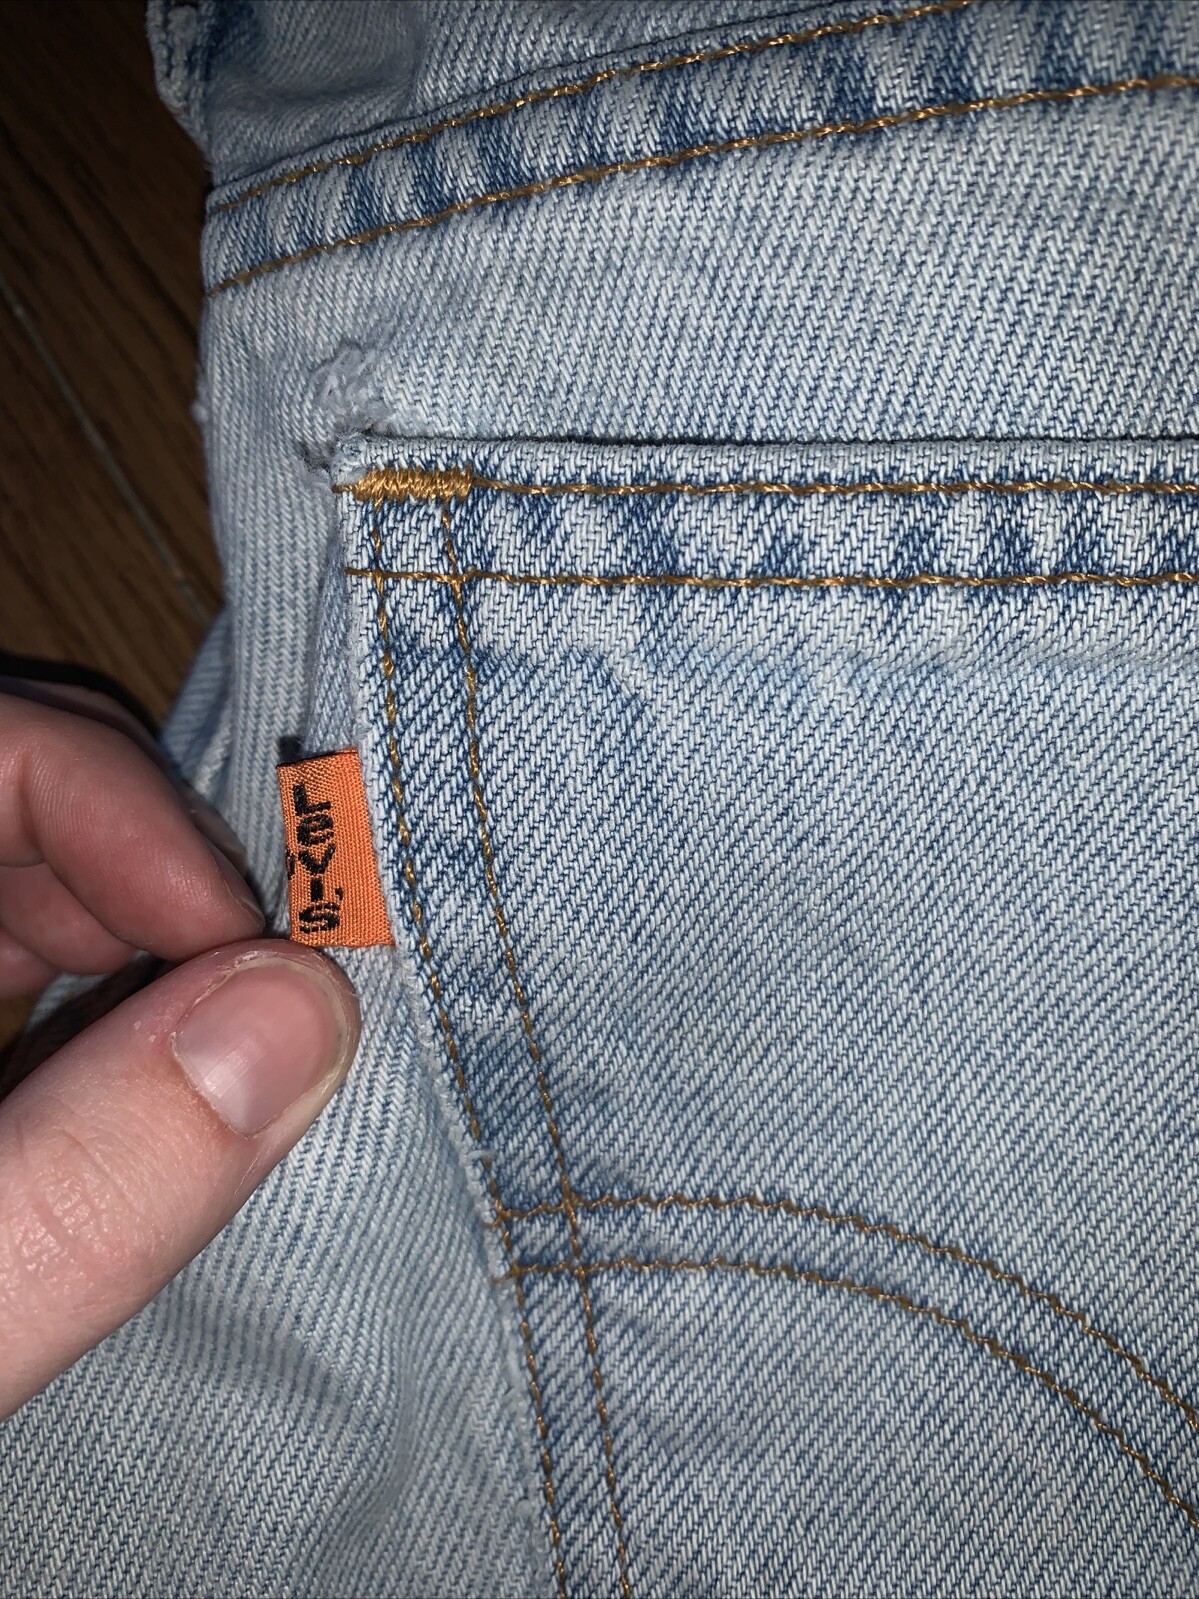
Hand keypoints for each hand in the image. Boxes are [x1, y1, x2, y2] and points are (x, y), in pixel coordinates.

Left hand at [0, 684, 358, 1417]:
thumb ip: (83, 1191)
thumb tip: (301, 1015)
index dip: (115, 807)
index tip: (250, 949)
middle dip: (140, 867)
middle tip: (245, 994)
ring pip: (4, 853)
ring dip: (125, 923)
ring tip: (201, 1037)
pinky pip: (0, 936)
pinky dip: (87, 974)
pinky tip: (129, 1065)